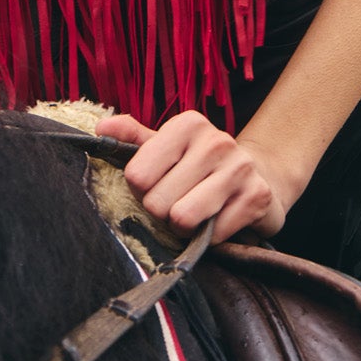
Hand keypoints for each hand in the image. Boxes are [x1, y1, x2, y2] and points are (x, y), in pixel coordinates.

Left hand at [95, 110, 298, 242]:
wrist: (259, 176)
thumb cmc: (199, 165)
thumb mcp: (166, 146)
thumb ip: (133, 138)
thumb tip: (100, 129)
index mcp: (188, 124)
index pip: (137, 175)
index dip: (141, 189)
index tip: (158, 184)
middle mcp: (216, 141)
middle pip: (157, 202)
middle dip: (163, 211)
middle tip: (179, 201)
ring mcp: (240, 168)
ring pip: (183, 219)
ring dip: (184, 227)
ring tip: (197, 212)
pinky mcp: (257, 197)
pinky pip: (213, 234)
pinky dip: (211, 236)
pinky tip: (220, 219)